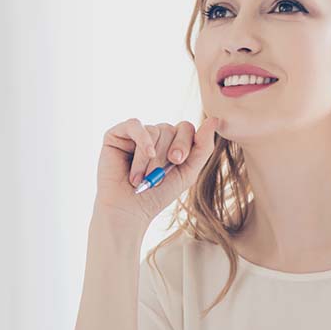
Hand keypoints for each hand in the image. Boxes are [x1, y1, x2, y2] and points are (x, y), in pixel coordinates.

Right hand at [94, 116, 221, 229]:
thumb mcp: (188, 172)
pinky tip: (144, 155)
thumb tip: (215, 119)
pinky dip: (142, 140)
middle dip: (166, 154)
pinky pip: (134, 124)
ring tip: (142, 178)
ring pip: (153, 130)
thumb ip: (203, 147)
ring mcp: (134, 135)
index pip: (185, 127)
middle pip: (170, 128)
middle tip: (158, 174)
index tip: (177, 161)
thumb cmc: (157, 195)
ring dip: (150, 159)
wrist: (128, 210)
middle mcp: (153, 136)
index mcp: (170, 144)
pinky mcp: (116, 136)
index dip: (185, 142)